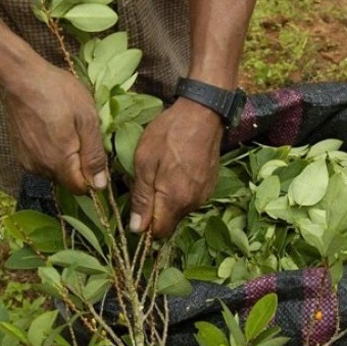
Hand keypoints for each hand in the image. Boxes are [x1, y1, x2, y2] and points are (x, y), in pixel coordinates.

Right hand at [1, 58, 107, 193]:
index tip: (96, 154)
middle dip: (79, 165)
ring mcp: (27, 161)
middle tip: (81, 134)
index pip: (80, 189)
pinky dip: (51, 151)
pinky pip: (43, 161)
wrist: (19, 77)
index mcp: (59, 163)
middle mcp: (40, 169)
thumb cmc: (57, 93)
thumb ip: (94, 155)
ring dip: (66, 158)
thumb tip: (99, 185)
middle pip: (68, 180)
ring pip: (55, 171)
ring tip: (66, 128)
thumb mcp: (87, 119)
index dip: (93, 177)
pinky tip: (52, 129)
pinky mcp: (20, 153)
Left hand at [129, 98, 223, 237]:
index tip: (136, 207)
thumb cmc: (169, 134)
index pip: (158, 232)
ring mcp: (204, 194)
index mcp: (175, 200)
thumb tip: (136, 229)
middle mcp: (193, 203)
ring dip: (167, 200)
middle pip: (169, 222)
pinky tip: (175, 169)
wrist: (202, 113)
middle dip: (155, 211)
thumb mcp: (144, 162)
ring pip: (179, 210)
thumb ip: (141, 198)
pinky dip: (180, 191)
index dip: (144, 226)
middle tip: (146, 182)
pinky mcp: (210, 185)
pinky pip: (190, 198)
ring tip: (161, 172)